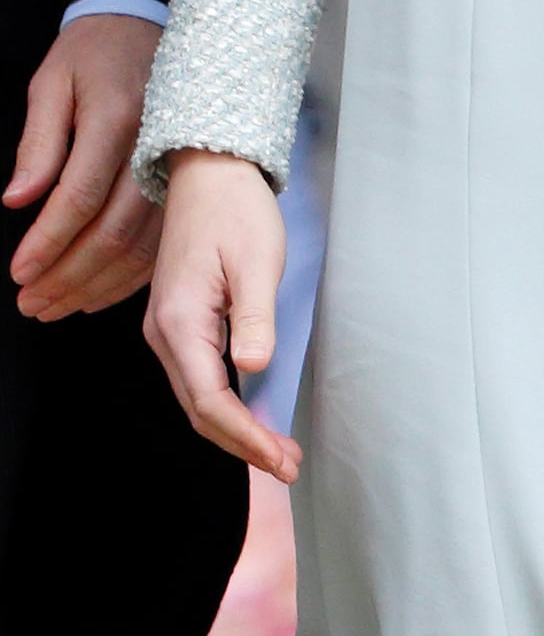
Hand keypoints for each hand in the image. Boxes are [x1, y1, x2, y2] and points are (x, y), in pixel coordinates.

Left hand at [6, 16, 163, 318]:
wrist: (144, 23)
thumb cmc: (92, 52)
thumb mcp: (52, 83)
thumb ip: (38, 144)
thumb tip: (17, 201)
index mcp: (118, 118)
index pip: (80, 197)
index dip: (47, 241)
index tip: (19, 272)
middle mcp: (153, 147)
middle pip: (113, 232)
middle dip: (67, 276)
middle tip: (30, 303)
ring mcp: (175, 166)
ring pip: (141, 245)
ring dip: (96, 285)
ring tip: (55, 306)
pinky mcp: (184, 180)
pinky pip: (160, 240)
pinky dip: (129, 276)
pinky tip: (97, 292)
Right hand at [144, 150, 299, 482]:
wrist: (209, 170)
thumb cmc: (236, 210)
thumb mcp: (256, 261)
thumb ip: (255, 318)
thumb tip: (254, 371)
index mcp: (180, 322)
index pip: (211, 402)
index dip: (247, 438)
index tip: (282, 458)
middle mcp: (163, 333)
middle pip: (200, 409)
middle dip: (243, 443)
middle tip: (288, 466)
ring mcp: (166, 328)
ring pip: (197, 397)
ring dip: (235, 428)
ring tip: (277, 451)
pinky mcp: (178, 321)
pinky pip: (197, 377)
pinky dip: (225, 404)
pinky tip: (251, 414)